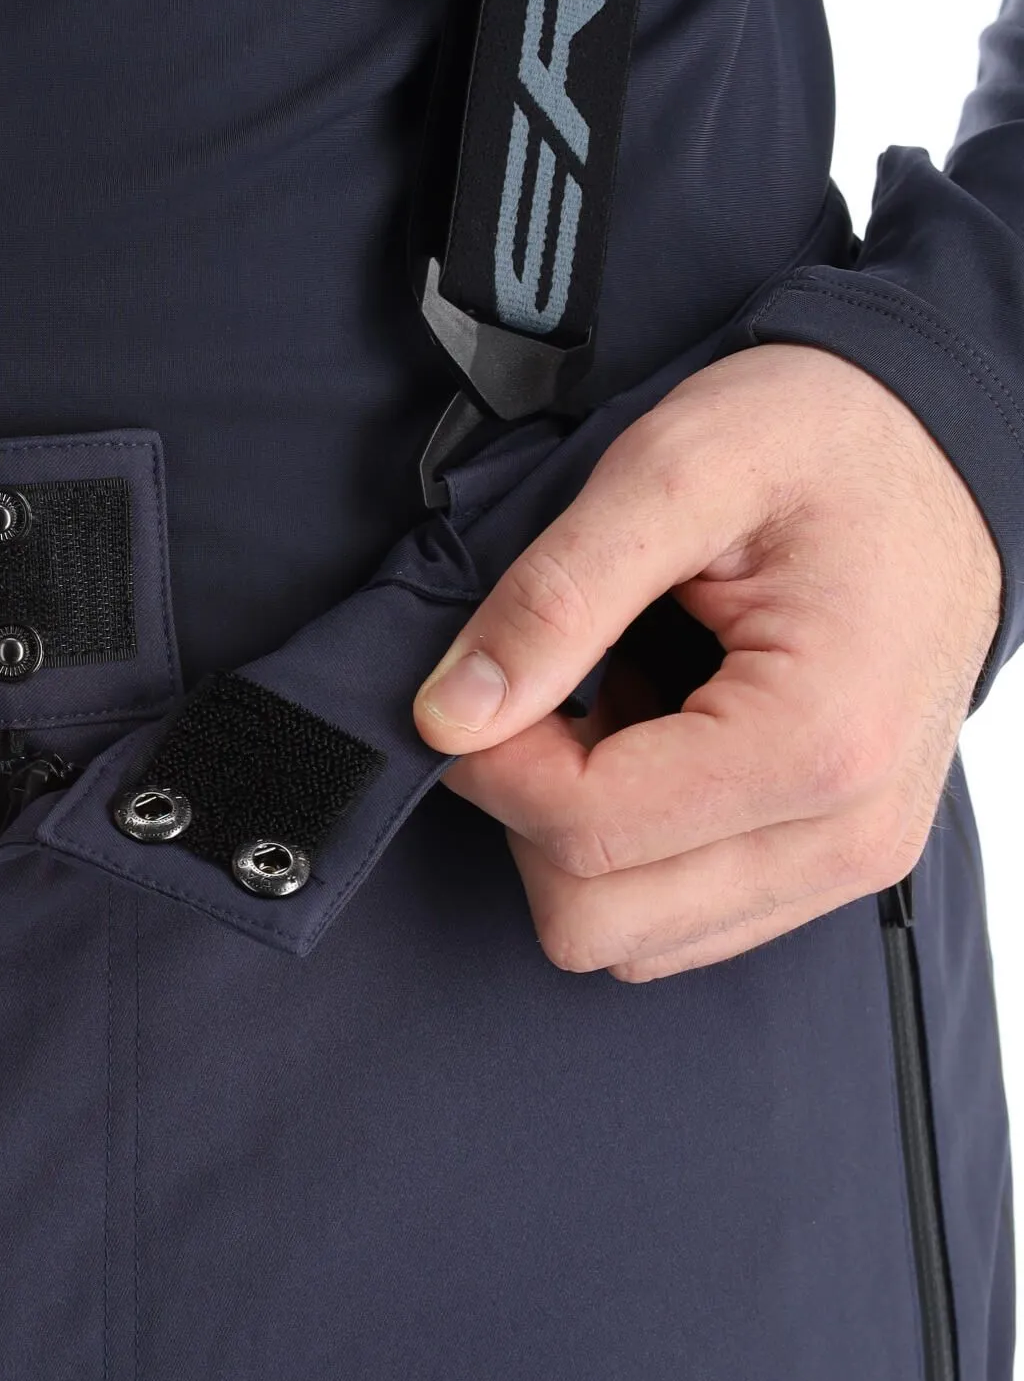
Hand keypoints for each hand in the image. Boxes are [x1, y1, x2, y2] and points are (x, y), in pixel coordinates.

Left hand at [411, 344, 1000, 980]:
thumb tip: (449, 713)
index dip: (489, 763)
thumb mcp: (673, 468)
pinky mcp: (829, 862)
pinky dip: (630, 844)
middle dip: (528, 811)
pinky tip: (647, 734)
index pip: (582, 832)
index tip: (478, 683)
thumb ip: (553, 598)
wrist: (931, 447)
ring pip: (630, 939)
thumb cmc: (824, 441)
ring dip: (578, 832)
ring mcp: (845, 862)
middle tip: (543, 693)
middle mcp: (845, 832)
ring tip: (611, 704)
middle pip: (595, 918)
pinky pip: (678, 918)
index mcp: (815, 740)